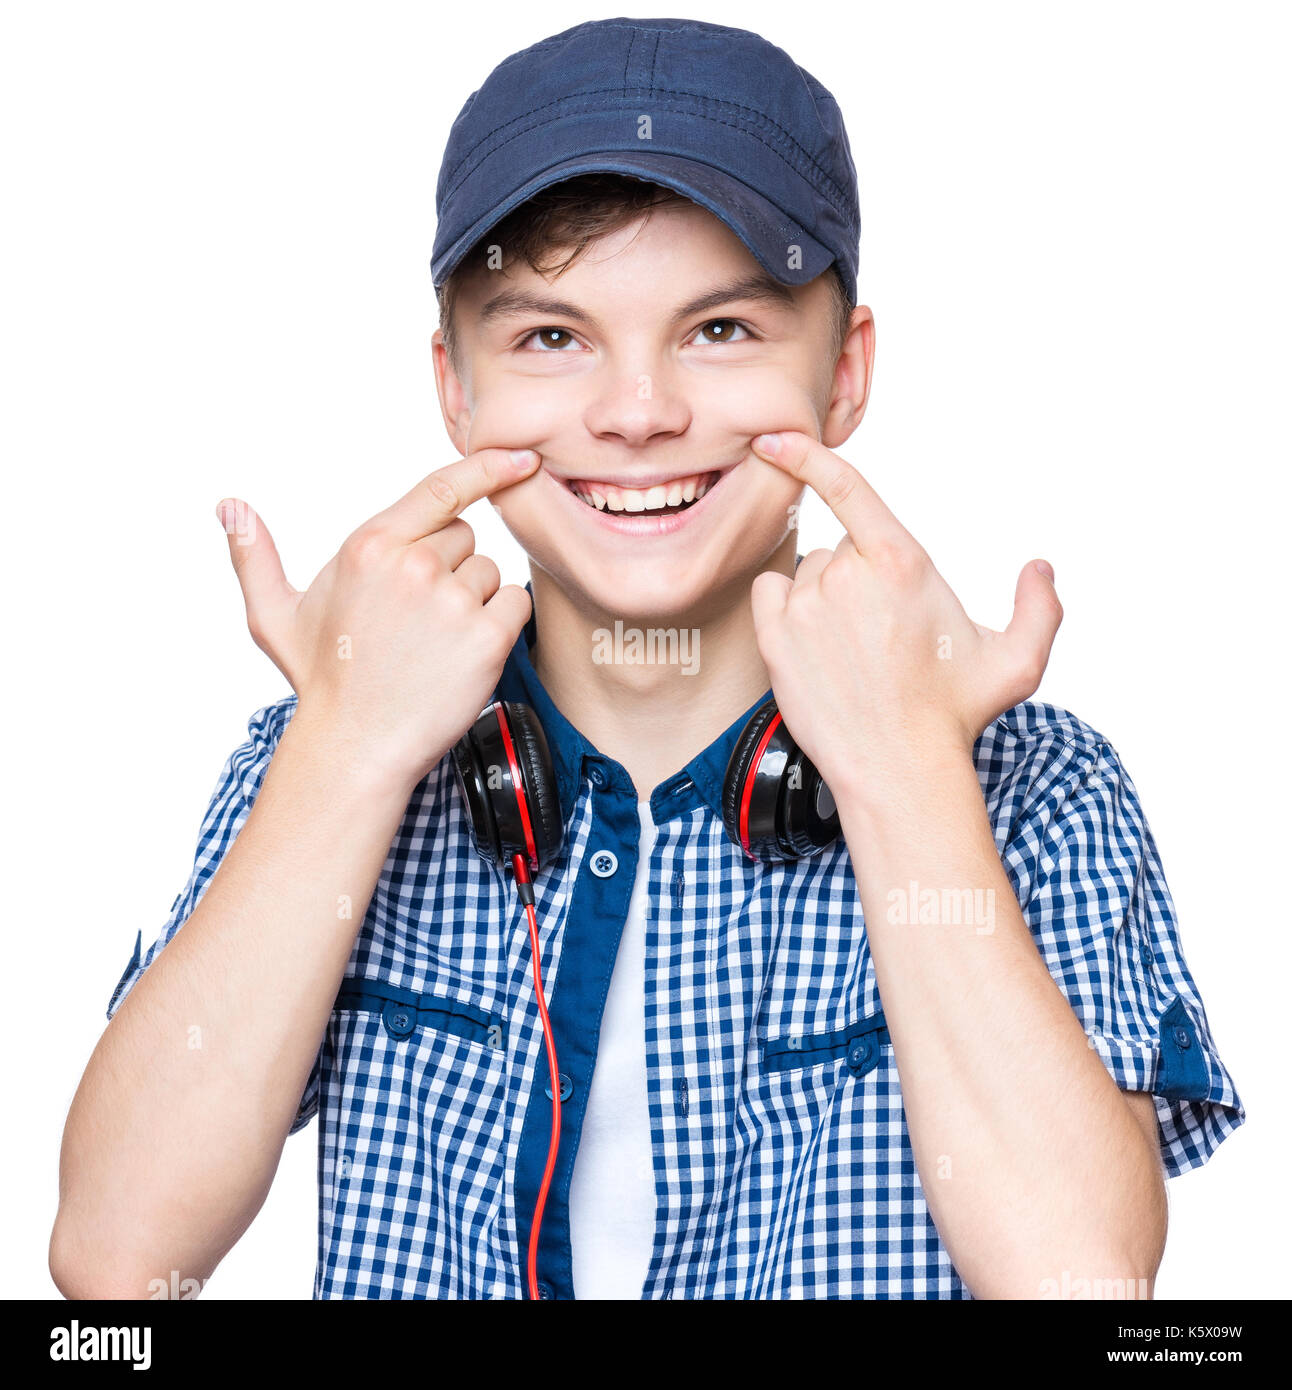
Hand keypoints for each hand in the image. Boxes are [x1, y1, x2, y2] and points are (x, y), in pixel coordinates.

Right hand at [217, 447, 541, 789]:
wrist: (356, 748)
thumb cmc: (324, 682)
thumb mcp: (275, 617)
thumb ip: (256, 558)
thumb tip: (229, 506)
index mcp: (369, 546)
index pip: (440, 488)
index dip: (485, 466)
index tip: (521, 456)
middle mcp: (411, 565)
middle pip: (464, 537)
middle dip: (448, 568)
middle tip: (414, 620)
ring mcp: (451, 601)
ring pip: (488, 573)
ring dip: (473, 601)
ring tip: (432, 643)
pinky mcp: (486, 637)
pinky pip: (514, 604)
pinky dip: (501, 624)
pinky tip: (463, 653)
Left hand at [748, 431, 1062, 804]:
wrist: (898, 769)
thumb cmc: (953, 714)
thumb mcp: (1016, 663)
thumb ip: (1039, 610)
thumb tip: (1040, 570)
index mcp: (902, 563)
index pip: (850, 488)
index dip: (809, 454)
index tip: (777, 435)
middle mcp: (848, 576)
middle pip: (840, 549)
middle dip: (857, 577)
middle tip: (880, 632)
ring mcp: (807, 606)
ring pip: (806, 574)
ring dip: (822, 596)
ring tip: (851, 648)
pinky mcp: (776, 638)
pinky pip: (769, 594)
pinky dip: (783, 608)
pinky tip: (813, 643)